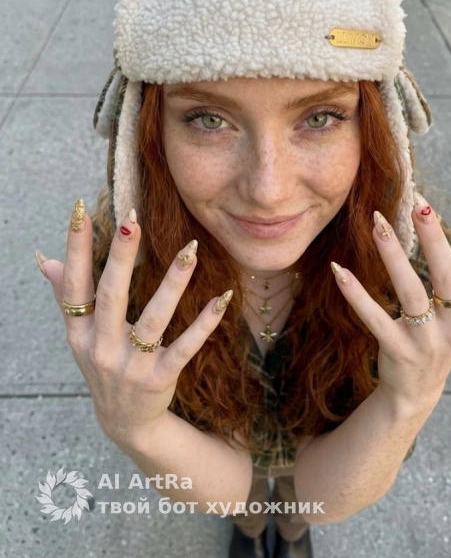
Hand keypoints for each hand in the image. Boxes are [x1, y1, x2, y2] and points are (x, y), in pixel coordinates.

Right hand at [36, 201, 231, 445]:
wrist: (125, 423)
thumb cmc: (103, 365)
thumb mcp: (79, 336)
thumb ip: (65, 295)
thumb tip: (44, 258)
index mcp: (80, 333)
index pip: (74, 285)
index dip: (76, 249)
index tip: (80, 211)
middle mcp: (102, 348)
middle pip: (111, 296)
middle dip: (121, 256)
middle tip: (133, 219)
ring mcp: (132, 365)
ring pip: (154, 318)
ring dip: (173, 283)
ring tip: (190, 250)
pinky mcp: (161, 378)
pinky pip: (185, 347)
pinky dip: (204, 323)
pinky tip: (222, 297)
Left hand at [332, 190, 450, 414]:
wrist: (416, 391)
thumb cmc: (444, 339)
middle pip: (447, 276)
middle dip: (434, 238)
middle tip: (419, 203)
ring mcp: (426, 339)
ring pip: (410, 292)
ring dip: (393, 256)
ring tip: (377, 224)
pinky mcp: (397, 349)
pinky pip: (374, 318)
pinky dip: (356, 295)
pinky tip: (341, 270)